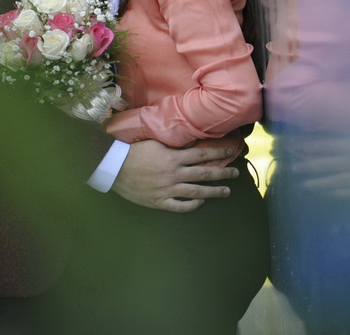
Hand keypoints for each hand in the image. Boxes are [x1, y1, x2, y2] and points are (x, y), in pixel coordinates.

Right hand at [112, 140, 238, 212]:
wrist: (114, 167)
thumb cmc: (134, 152)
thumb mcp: (156, 143)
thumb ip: (175, 145)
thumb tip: (193, 143)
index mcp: (174, 158)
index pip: (202, 155)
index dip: (218, 154)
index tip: (230, 153)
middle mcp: (174, 174)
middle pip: (204, 174)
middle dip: (222, 174)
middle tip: (235, 174)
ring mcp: (167, 190)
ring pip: (196, 192)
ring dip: (213, 192)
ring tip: (226, 191)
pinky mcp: (159, 202)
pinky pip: (179, 206)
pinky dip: (192, 205)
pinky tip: (200, 202)